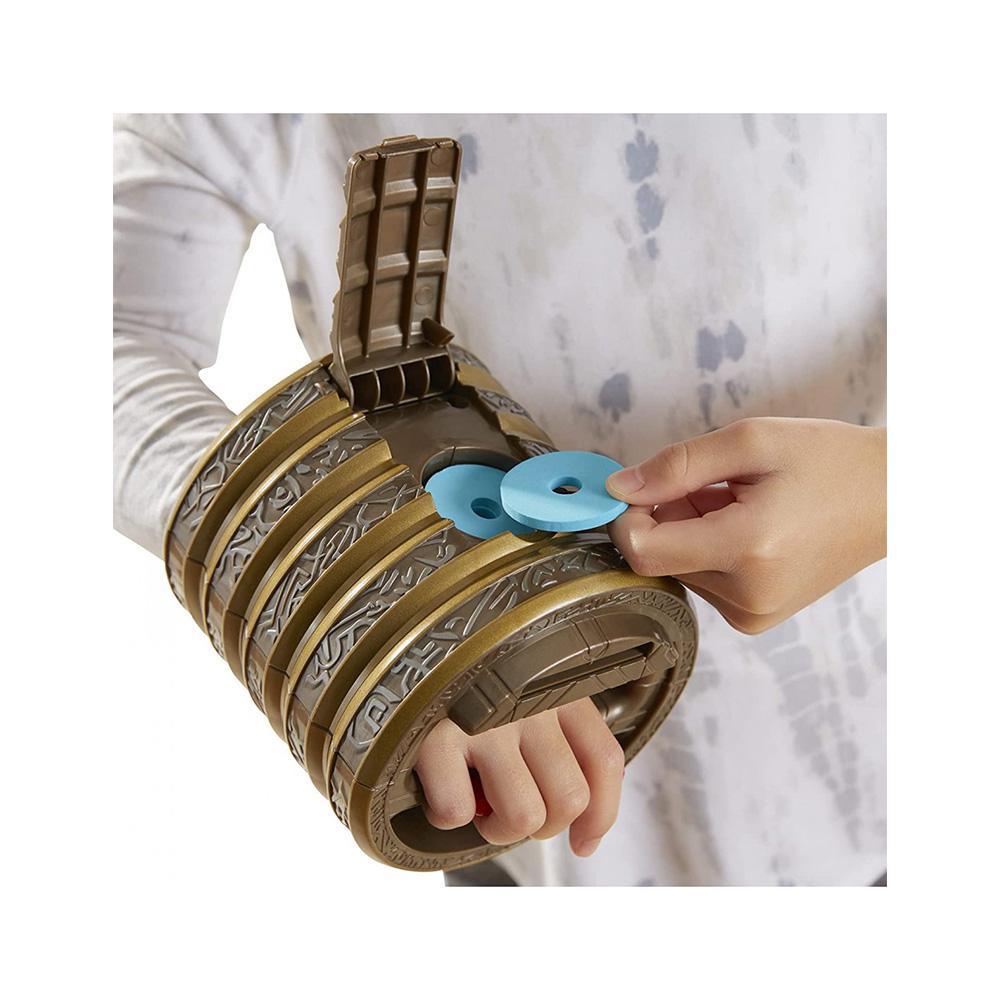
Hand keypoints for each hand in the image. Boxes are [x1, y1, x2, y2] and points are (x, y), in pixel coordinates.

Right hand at [415, 699, 624, 856]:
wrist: (399, 647)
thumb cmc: (466, 681)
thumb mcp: (523, 693)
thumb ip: (560, 739)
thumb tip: (586, 827)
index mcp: (555, 686)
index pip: (604, 760)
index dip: (601, 815)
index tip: (582, 842)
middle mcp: (526, 699)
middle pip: (569, 799)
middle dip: (541, 826)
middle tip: (510, 811)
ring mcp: (483, 718)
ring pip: (523, 815)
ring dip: (497, 830)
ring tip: (476, 803)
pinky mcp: (435, 735)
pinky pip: (457, 811)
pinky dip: (445, 815)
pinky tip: (438, 787)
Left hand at [606, 417, 885, 633]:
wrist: (892, 499)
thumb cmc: (829, 462)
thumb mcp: (751, 441)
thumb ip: (677, 465)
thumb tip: (618, 488)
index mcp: (747, 550)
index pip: (643, 549)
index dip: (628, 515)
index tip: (646, 485)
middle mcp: (747, 596)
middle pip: (659, 558)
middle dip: (667, 516)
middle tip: (713, 483)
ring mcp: (753, 614)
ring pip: (678, 568)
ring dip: (689, 531)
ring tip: (739, 502)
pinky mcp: (756, 618)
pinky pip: (703, 580)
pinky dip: (708, 548)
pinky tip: (746, 525)